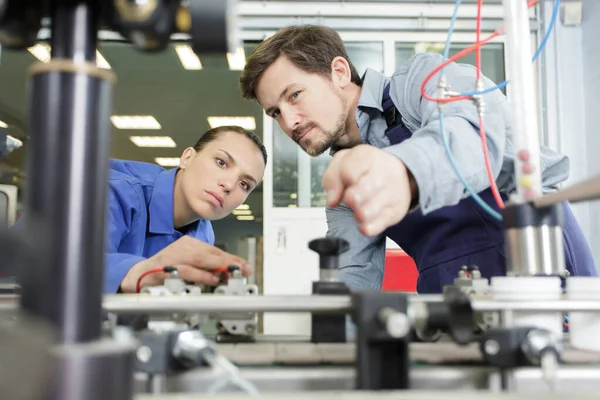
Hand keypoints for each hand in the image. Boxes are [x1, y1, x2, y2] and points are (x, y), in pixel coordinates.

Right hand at [120, 236, 250, 292]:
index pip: (214, 250)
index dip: (230, 259)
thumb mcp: (189, 266)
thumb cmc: (165, 271)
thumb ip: (206, 269)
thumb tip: (227, 274)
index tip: (244, 266)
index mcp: (189, 244)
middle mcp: (182, 247)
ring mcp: (173, 257)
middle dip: (228, 262)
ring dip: (217, 267)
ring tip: (231, 273)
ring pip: (199, 259)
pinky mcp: (165, 268)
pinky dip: (200, 275)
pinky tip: (211, 279)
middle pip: (209, 253)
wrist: (138, 275)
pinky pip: (186, 270)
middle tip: (243, 269)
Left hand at [322, 145, 416, 236]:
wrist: (400, 173)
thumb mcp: (344, 163)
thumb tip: (332, 201)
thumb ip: (332, 179)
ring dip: (356, 214)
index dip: (340, 183)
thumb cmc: (366, 169)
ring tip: (358, 209)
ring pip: (365, 213)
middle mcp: (383, 173)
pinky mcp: (396, 212)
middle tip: (350, 199)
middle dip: (349, 200)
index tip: (345, 185)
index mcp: (367, 157)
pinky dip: (366, 228)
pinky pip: (376, 226)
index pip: (347, 172)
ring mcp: (392, 194)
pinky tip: (363, 224)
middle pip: (356, 196)